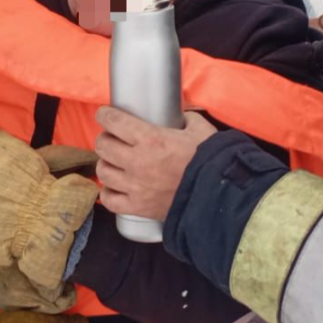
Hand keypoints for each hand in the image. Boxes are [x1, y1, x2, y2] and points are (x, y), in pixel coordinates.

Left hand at [94, 108, 217, 221]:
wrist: (219, 196)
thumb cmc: (210, 161)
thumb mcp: (200, 130)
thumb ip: (186, 118)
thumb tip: (180, 116)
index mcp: (151, 139)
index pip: (114, 121)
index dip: (105, 115)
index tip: (105, 114)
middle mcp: (137, 161)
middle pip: (103, 145)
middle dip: (105, 139)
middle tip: (112, 139)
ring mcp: (135, 186)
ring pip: (103, 171)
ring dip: (106, 164)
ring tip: (114, 163)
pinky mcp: (138, 207)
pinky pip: (110, 200)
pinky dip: (108, 193)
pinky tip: (115, 187)